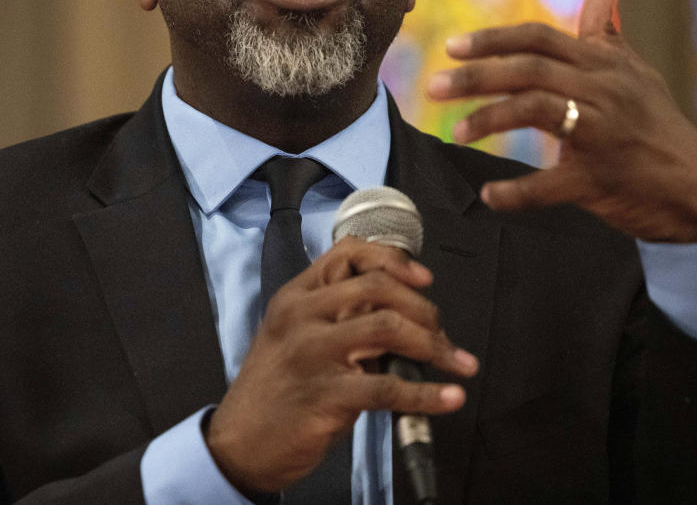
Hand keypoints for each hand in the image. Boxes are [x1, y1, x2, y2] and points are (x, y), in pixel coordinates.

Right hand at [206, 237, 477, 494]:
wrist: (240, 444)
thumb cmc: (276, 391)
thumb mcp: (297, 337)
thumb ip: (339, 318)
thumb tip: (402, 315)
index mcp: (296, 296)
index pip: (348, 253)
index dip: (394, 259)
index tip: (424, 278)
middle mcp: (302, 316)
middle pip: (377, 287)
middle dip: (424, 309)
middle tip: (443, 334)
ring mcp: (312, 353)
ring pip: (388, 327)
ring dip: (434, 345)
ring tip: (456, 363)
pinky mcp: (326, 394)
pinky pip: (388, 387)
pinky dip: (427, 394)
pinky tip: (449, 397)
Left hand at [426, 0, 696, 243]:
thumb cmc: (658, 126)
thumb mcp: (637, 75)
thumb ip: (608, 35)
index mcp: (604, 65)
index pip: (540, 39)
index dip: (493, 40)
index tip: (451, 47)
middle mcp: (603, 91)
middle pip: (530, 70)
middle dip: (476, 76)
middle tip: (433, 87)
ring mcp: (602, 134)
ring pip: (537, 111)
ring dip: (489, 119)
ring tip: (456, 131)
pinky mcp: (601, 180)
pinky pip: (552, 184)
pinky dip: (518, 191)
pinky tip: (490, 196)